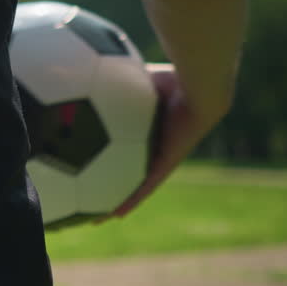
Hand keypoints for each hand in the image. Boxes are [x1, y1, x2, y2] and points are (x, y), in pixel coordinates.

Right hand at [109, 64, 221, 218]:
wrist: (199, 89)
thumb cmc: (170, 77)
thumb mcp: (134, 78)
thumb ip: (114, 78)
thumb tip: (87, 65)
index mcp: (149, 131)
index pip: (128, 149)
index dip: (113, 158)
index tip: (96, 166)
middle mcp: (157, 148)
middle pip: (131, 172)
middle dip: (115, 185)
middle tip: (95, 198)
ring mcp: (162, 159)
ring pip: (136, 186)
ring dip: (119, 202)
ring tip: (99, 220)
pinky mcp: (166, 165)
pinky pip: (145, 188)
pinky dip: (130, 201)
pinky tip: (113, 216)